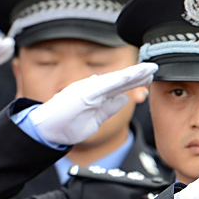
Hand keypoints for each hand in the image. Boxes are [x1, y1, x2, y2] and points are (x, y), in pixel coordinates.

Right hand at [27, 62, 156, 146]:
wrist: (45, 130)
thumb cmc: (65, 125)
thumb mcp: (94, 120)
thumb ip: (108, 109)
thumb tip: (123, 100)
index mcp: (96, 95)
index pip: (120, 86)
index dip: (135, 81)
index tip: (149, 77)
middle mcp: (92, 88)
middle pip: (120, 80)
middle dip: (138, 75)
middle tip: (154, 68)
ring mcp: (88, 89)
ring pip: (115, 79)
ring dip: (132, 74)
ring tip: (147, 69)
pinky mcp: (83, 93)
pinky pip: (104, 85)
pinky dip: (118, 80)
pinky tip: (130, 76)